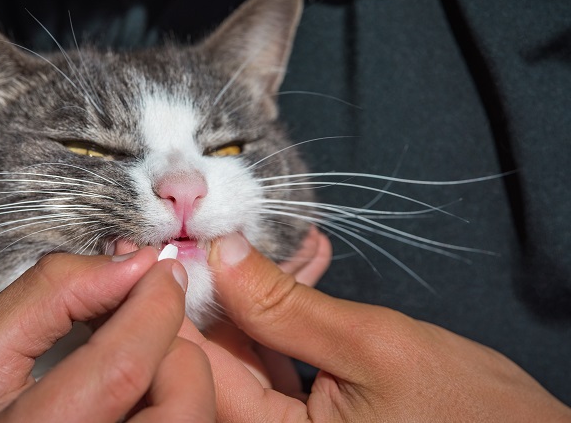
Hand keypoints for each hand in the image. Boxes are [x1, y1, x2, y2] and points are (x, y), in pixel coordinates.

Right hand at [0, 247, 213, 421]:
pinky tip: (137, 381)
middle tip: (149, 316)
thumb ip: (51, 296)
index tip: (159, 268)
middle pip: (180, 409)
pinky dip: (168, 397)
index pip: (125, 367)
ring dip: (177, 374)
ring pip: (189, 421)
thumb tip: (130, 263)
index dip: (154, 304)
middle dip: (176, 349)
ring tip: (137, 348)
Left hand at [182, 232, 570, 421]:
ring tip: (268, 241)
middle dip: (217, 293)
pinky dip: (285, 314)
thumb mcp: (371, 348)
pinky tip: (302, 266)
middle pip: (216, 362)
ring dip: (255, 295)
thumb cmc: (465, 410)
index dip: (181, 307)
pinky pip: (277, 359)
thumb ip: (286, 306)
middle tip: (213, 235)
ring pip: (244, 355)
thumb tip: (221, 254)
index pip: (203, 371)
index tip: (174, 249)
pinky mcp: (308, 414)